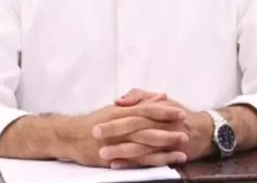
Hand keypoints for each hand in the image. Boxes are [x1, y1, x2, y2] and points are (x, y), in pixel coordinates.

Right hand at [61, 101, 192, 167]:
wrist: (69, 136)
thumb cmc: (93, 122)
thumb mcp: (115, 109)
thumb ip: (138, 102)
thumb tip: (161, 97)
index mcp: (121, 111)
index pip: (146, 109)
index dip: (164, 111)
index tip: (181, 112)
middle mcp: (120, 126)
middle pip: (148, 126)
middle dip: (168, 129)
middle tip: (187, 129)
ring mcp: (117, 142)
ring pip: (144, 144)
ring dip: (164, 146)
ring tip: (182, 148)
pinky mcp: (115, 157)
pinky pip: (136, 160)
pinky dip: (152, 160)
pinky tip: (166, 161)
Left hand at [104, 89, 215, 166]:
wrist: (204, 131)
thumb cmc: (177, 114)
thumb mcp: (161, 100)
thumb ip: (139, 97)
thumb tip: (119, 100)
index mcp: (157, 109)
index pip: (134, 112)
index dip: (115, 117)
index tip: (97, 121)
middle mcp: (161, 124)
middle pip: (136, 127)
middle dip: (114, 131)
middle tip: (95, 134)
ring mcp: (165, 142)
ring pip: (141, 146)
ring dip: (121, 150)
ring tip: (103, 153)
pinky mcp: (168, 155)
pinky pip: (149, 160)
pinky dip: (133, 163)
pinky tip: (118, 164)